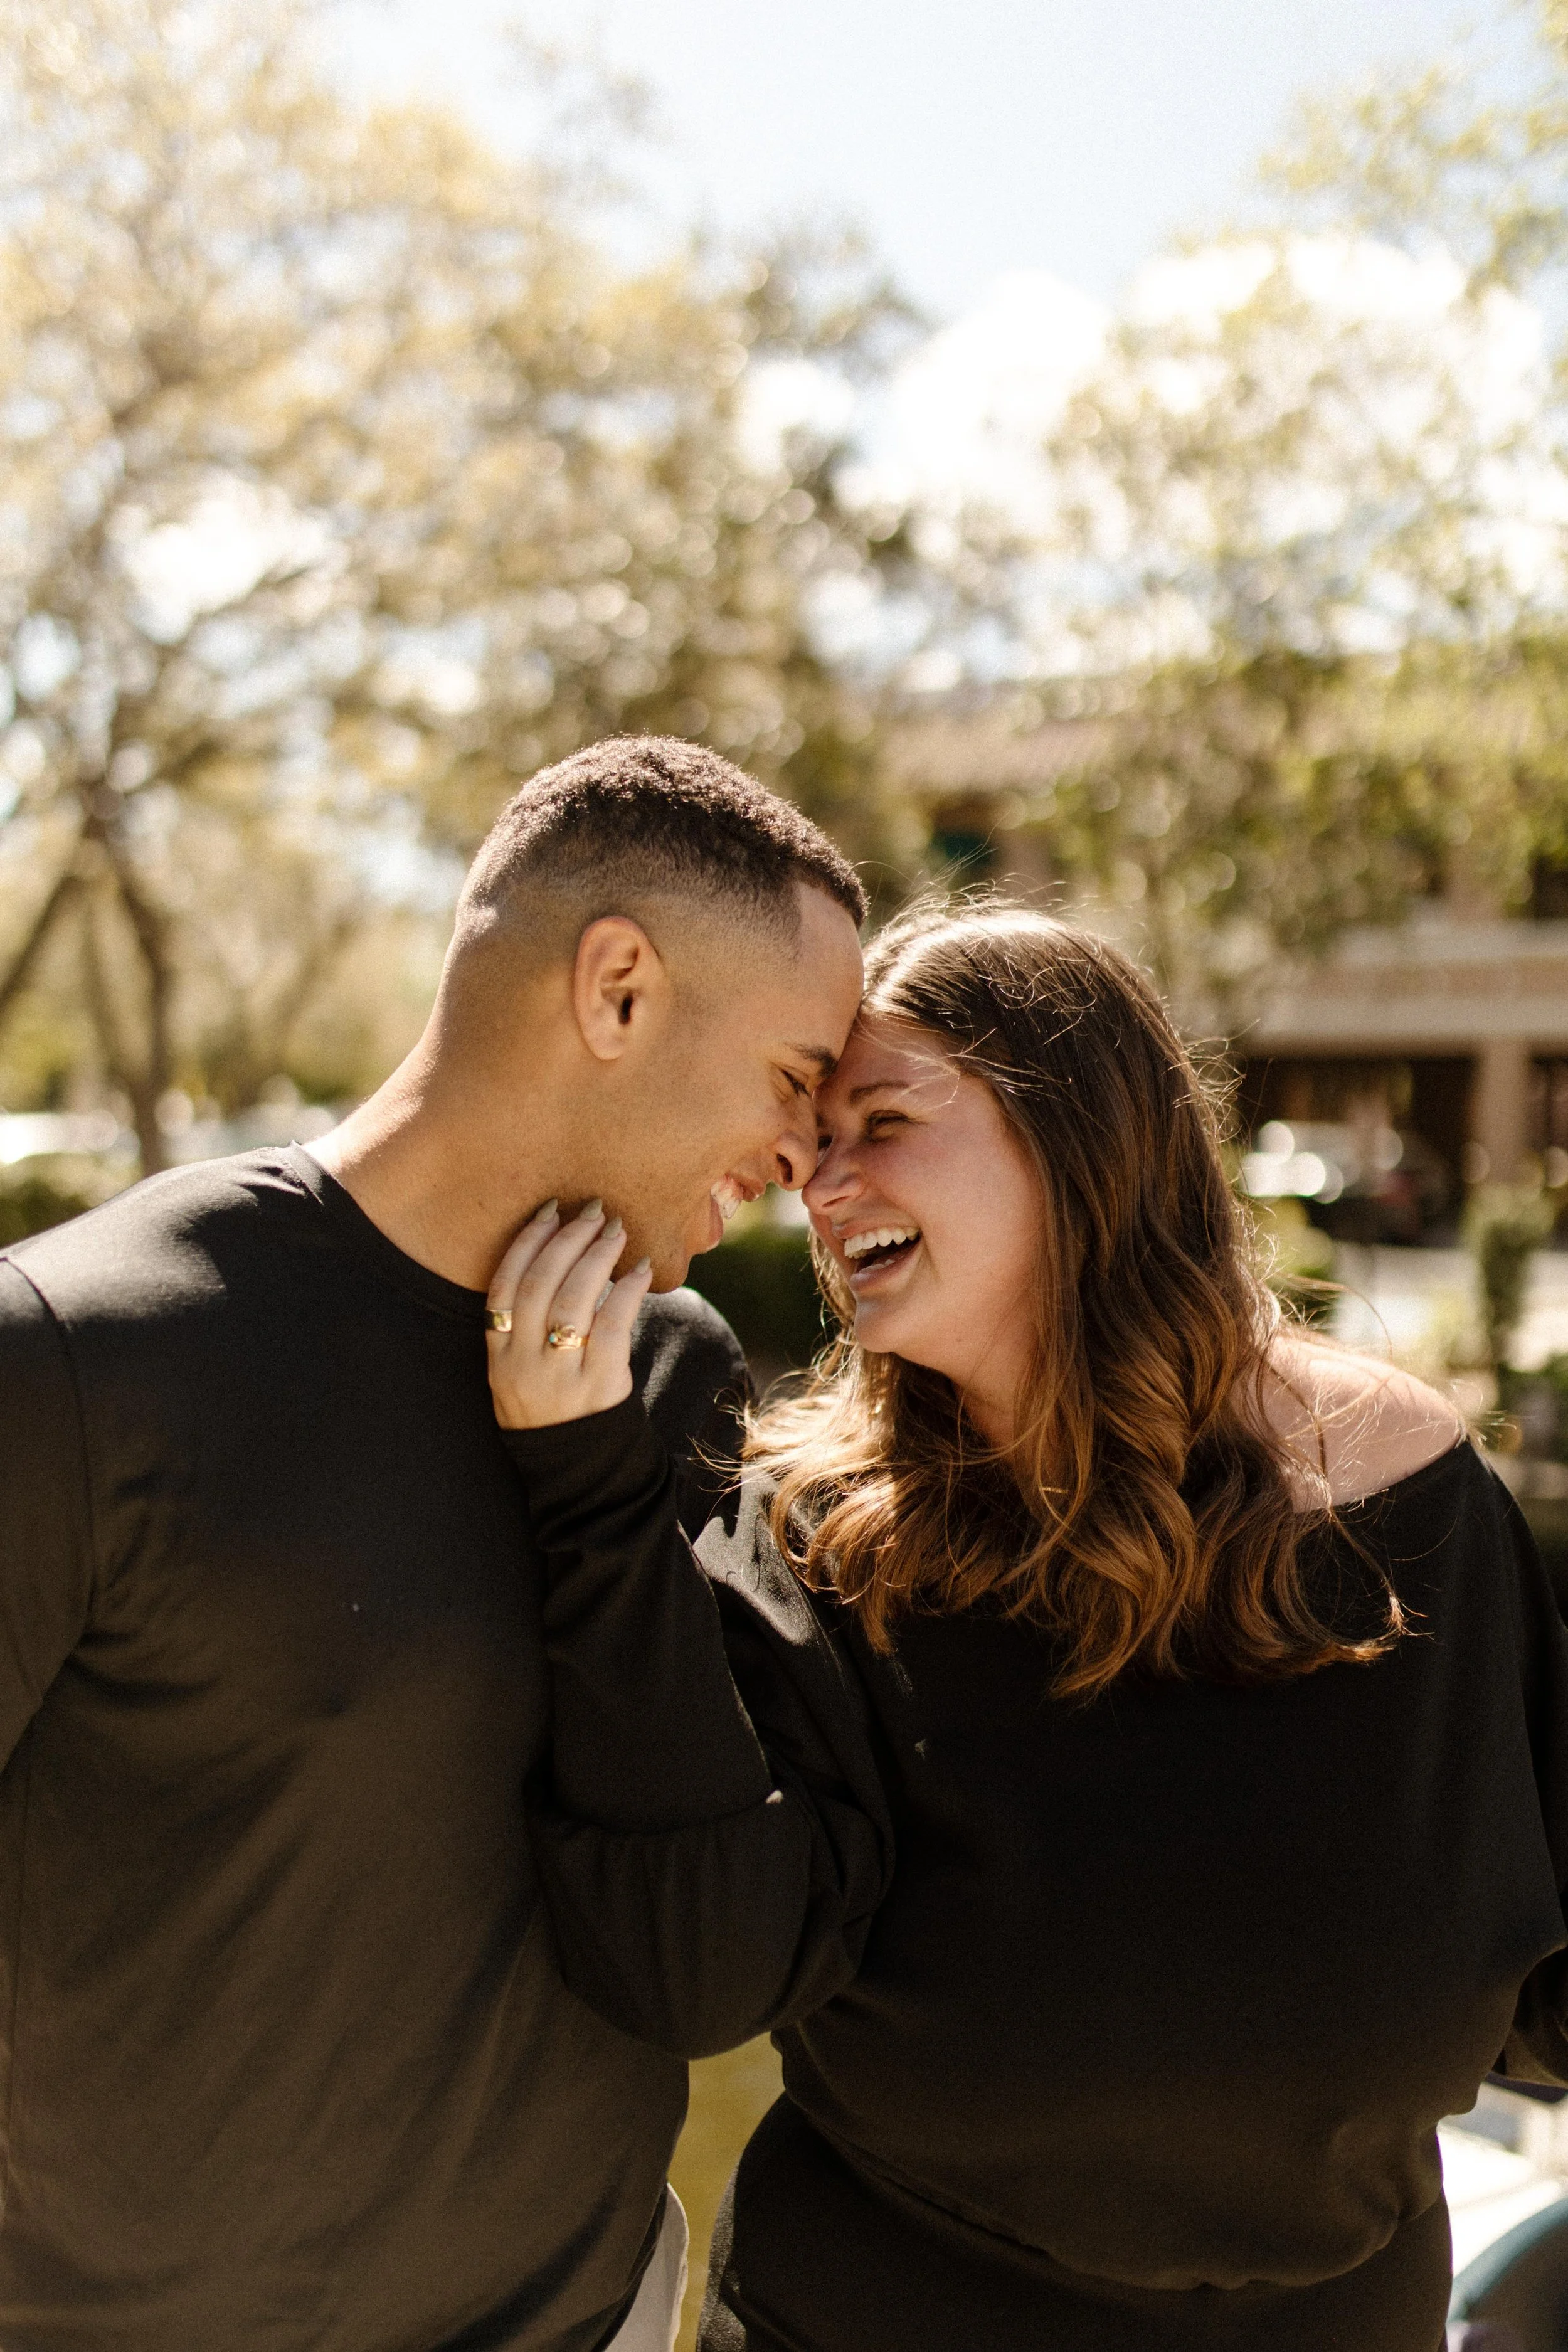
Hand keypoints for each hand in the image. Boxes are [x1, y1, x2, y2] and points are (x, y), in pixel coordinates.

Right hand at [486, 1198, 652, 1429]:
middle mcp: (522, 1364)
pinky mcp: (599, 1385)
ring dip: (597, 1256)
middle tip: (592, 1210)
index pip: (503, 1286)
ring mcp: (559, 1375)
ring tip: (616, 1229)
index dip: (526, 1243)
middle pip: (539, 1284)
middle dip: (567, 1238)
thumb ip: (524, 1327)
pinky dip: (627, 1291)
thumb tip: (559, 1254)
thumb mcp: (518, 1375)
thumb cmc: (553, 1412)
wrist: (580, 1475)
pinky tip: (641, 1269)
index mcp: (498, 1357)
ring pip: (573, 1299)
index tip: (549, 1210)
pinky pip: (612, 1325)